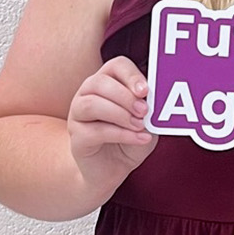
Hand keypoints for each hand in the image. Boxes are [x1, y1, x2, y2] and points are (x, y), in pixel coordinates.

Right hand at [67, 56, 156, 189]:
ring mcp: (77, 115)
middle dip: (125, 96)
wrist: (113, 169)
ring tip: (140, 125)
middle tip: (145, 111)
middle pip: (99, 82)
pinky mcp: (76, 138)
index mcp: (107, 82)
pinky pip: (95, 131)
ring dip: (120, 114)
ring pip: (91, 104)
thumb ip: (150, 106)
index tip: (145, 91)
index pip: (115, 65)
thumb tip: (157, 96)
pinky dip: (122, 134)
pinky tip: (139, 138)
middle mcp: (87, 94)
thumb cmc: (130, 137)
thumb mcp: (147, 119)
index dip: (131, 75)